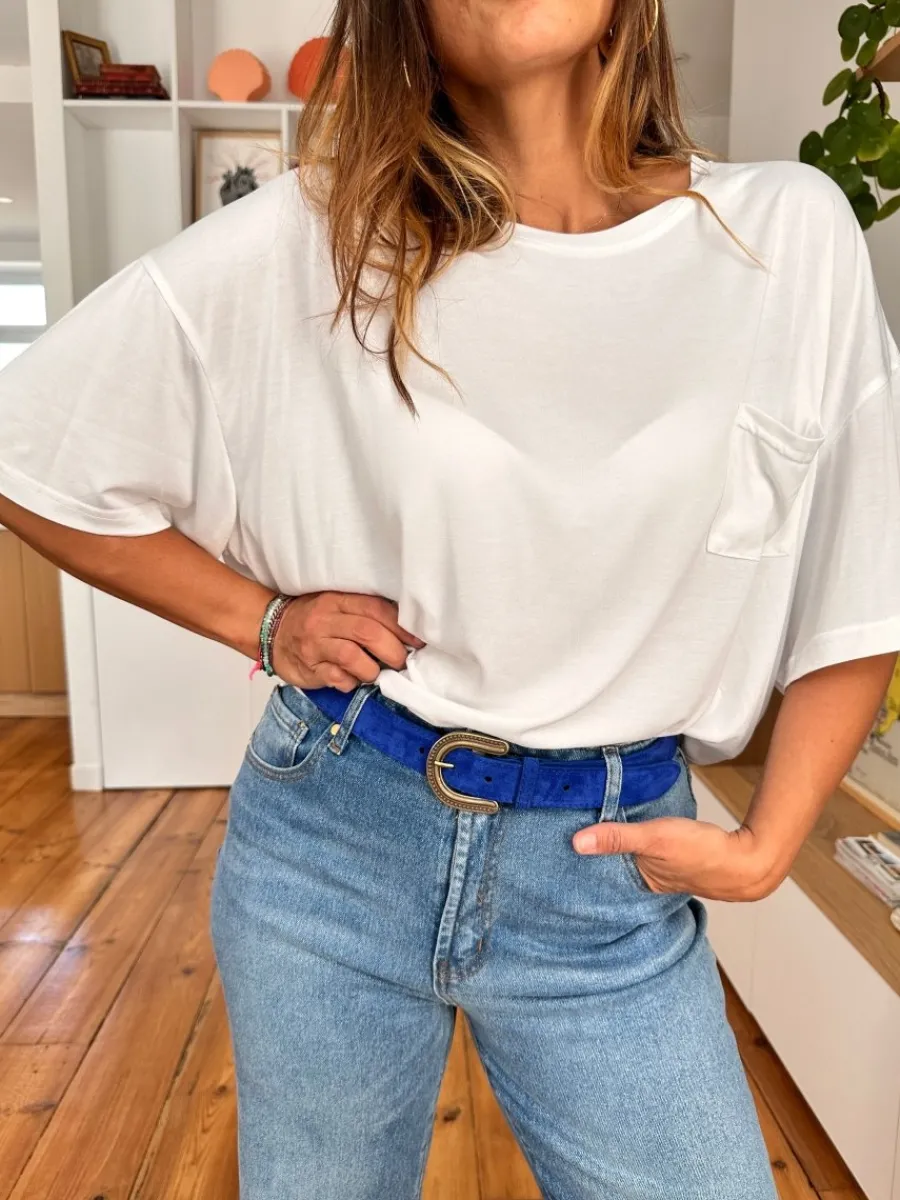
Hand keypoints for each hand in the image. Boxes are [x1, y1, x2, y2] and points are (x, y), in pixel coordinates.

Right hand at [270, 591, 425, 690]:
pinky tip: (351, 681)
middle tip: (401, 662)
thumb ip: (365, 615)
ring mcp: (314, 643)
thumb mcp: (337, 607)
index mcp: (338, 600)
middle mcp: (326, 619)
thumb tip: (405, 634)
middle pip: (367, 632)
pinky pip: (335, 677)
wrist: (270, 631)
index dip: (401, 627)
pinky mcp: (307, 666)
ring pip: (351, 656)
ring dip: (371, 669)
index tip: (417, 642)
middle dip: (392, 651)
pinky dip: (349, 682)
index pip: (376, 609)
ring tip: (374, 674)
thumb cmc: (314, 620)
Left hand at [572, 817, 784, 901]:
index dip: (593, 864)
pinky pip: (662, 856)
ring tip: (610, 837)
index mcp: (646, 883)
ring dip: (632, 853)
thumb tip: (577, 842)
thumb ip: (617, 838)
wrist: (751, 860)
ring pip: (644, 863)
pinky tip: (650, 840)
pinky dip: (652, 849)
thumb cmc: (703, 852)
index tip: (570, 852)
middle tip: (583, 840)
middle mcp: (658, 885)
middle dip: (609, 859)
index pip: (610, 876)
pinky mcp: (691, 863)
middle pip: (626, 870)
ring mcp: (676, 875)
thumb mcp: (654, 839)